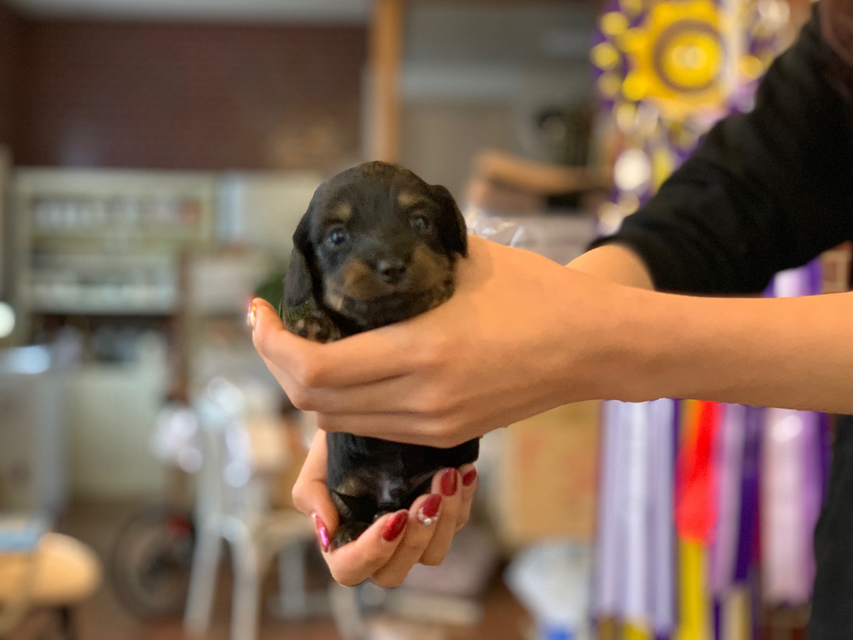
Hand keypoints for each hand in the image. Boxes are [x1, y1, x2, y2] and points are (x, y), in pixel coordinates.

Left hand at [251, 235, 624, 446]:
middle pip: (313, 403)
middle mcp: (421, 401)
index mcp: (423, 353)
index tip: (256, 310)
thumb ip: (409, 258)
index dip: (270, 343)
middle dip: (277, 364)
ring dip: (306, 387)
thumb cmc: (539, 294)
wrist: (595, 347)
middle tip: (272, 324)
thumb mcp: (467, 260)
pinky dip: (343, 402)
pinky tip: (342, 369)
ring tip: (300, 344)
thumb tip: (362, 242)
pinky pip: (371, 426)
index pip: (313, 368)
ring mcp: (434, 425)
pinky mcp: (447, 435)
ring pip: (336, 421)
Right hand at [292, 431, 477, 586]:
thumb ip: (310, 495)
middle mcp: (378, 546)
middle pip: (394, 573)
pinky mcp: (440, 517)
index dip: (371, 552)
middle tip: (428, 498)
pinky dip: (462, 499)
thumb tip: (327, 535)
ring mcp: (411, 535)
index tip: (393, 517)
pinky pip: (457, 524)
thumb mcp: (318, 461)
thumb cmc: (339, 441)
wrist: (373, 410)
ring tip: (447, 476)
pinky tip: (462, 470)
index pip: (350, 569)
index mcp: (343, 540)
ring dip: (444, 519)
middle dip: (415, 538)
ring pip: (433, 554)